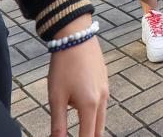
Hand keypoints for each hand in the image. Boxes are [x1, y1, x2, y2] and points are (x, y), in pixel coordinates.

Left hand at [47, 14, 108, 136]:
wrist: (76, 35)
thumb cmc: (64, 64)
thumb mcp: (56, 96)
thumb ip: (58, 123)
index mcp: (90, 105)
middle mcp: (102, 99)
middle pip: (98, 130)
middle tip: (78, 136)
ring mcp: (105, 89)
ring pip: (101, 117)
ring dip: (90, 125)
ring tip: (77, 124)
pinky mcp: (104, 81)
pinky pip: (101, 103)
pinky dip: (93, 112)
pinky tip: (79, 104)